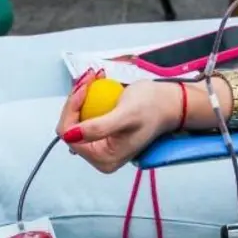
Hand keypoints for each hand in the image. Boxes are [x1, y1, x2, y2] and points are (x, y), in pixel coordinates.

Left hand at [57, 72, 181, 173]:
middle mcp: (99, 157)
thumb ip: (98, 128)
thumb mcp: (126, 116)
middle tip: (89, 79)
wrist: (168, 103)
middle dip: (75, 101)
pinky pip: (84, 116)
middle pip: (69, 127)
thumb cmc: (153, 109)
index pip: (69, 135)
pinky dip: (86, 98)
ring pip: (75, 120)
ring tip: (92, 79)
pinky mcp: (101, 134)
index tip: (84, 87)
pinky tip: (95, 84)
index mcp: (103, 159)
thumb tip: (70, 135)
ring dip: (80, 96)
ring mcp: (99, 145)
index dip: (72, 110)